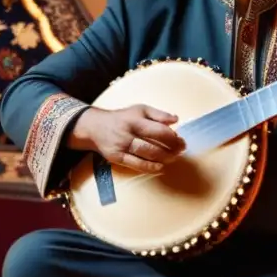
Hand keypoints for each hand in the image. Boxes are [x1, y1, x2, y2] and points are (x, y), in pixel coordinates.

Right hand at [69, 104, 186, 173]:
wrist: (95, 127)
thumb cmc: (122, 118)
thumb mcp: (140, 110)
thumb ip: (158, 114)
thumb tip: (176, 119)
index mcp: (135, 119)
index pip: (159, 130)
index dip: (172, 137)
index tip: (181, 140)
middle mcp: (128, 133)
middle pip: (153, 144)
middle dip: (171, 149)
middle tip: (181, 150)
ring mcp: (121, 146)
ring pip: (146, 155)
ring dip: (163, 158)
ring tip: (173, 157)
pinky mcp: (116, 157)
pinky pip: (135, 164)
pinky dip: (149, 167)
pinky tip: (160, 167)